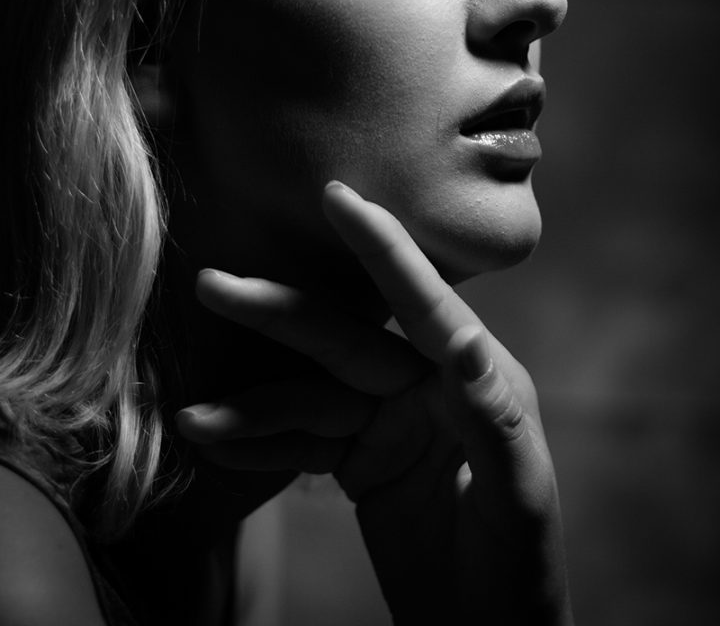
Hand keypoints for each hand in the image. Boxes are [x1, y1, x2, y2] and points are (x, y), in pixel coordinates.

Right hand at [176, 182, 572, 623]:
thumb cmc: (521, 570)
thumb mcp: (518, 495)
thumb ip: (493, 416)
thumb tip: (464, 345)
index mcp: (475, 382)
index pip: (423, 304)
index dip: (381, 247)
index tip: (338, 196)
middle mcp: (426, 389)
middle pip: (343, 342)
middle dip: (279, 315)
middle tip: (214, 284)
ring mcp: (387, 424)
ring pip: (309, 397)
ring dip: (251, 408)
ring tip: (194, 419)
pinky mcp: (360, 462)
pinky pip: (301, 444)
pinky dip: (258, 446)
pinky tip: (212, 443)